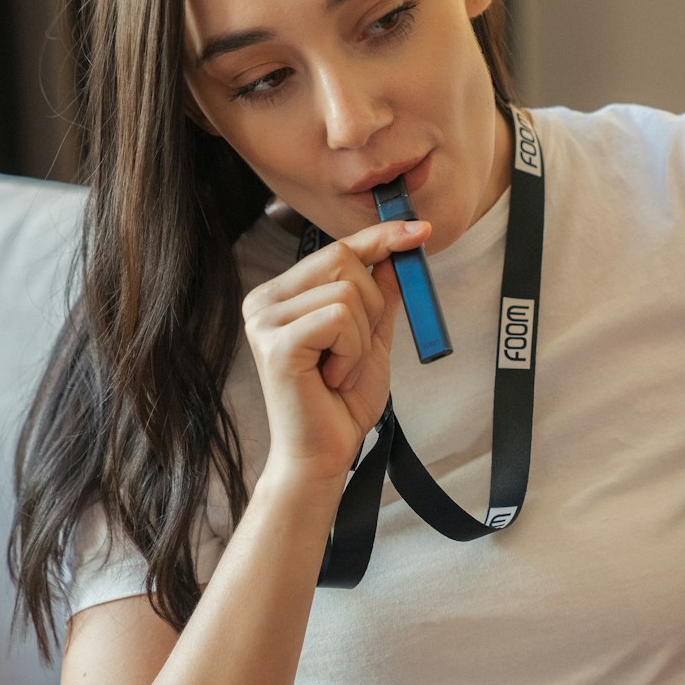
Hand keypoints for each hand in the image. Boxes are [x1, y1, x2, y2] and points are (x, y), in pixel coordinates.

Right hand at [242, 219, 429, 482]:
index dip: (380, 237)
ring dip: (361, 338)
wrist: (323, 455)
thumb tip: (398, 251)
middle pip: (344, 260)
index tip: (419, 229)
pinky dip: (352, 352)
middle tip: (357, 350)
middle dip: (372, 305)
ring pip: (348, 292)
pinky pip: (340, 319)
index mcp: (282, 295)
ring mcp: (265, 319)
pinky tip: (333, 378)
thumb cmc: (341, 402)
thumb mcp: (370, 339)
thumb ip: (380, 296)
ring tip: (340, 371)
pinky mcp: (276, 342)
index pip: (337, 250)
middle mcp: (264, 300)